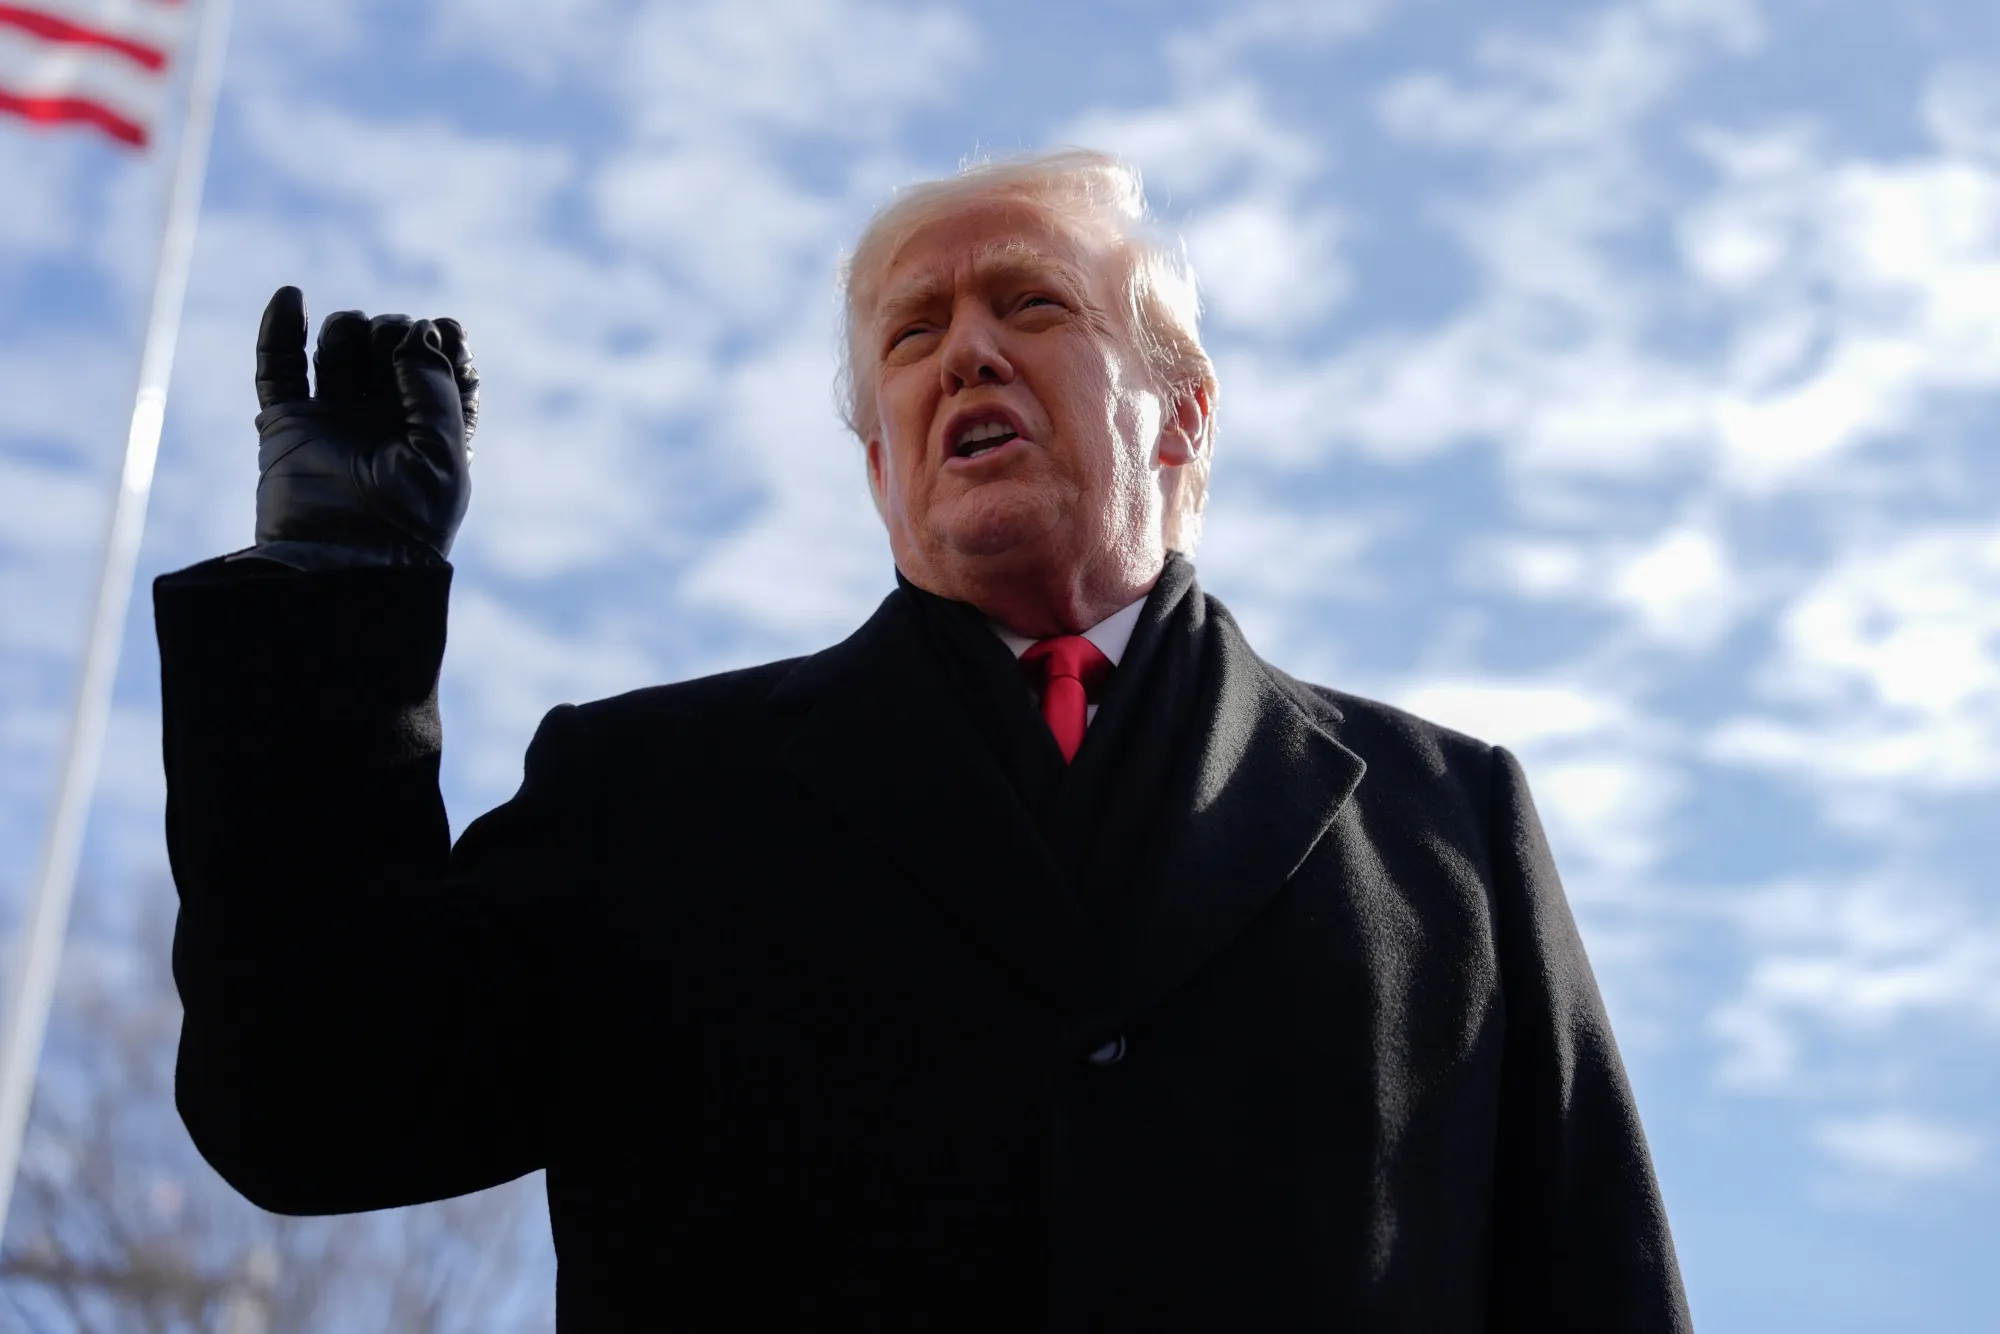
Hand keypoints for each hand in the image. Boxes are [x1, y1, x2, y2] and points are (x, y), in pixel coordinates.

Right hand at [251, 286, 478, 560]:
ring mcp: (336, 419)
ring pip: (340, 345)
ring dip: (348, 329)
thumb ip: (435, 387)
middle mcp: (386, 418)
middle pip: (389, 343)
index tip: (443, 335)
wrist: (340, 566)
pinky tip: (291, 296)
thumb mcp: (443, 456)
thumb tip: (417, 329)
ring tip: (354, 344)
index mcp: (434, 427)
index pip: (442, 360)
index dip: (443, 337)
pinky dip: (280, 328)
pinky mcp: (288, 425)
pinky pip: (278, 367)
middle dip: (392, 330)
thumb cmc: (405, 523)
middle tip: (393, 346)